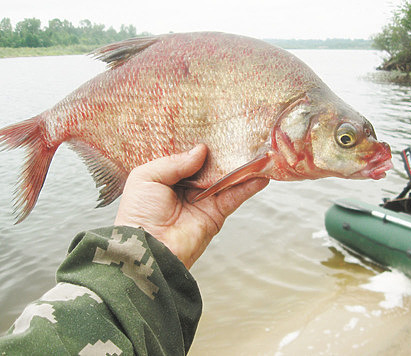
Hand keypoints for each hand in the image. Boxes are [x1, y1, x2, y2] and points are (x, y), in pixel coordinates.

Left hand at [114, 144, 268, 268]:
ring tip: (257, 151)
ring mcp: (203, 200)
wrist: (149, 249)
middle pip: (210, 165)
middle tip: (240, 133)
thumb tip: (201, 150)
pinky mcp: (216, 214)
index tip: (213, 126)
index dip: (198, 142)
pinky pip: (235, 196)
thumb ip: (173, 161)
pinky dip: (249, 185)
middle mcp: (187, 186)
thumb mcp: (146, 177)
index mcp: (167, 176)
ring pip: (226, 178)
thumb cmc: (139, 213)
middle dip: (223, 151)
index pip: (186, 155)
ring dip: (241, 166)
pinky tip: (261, 174)